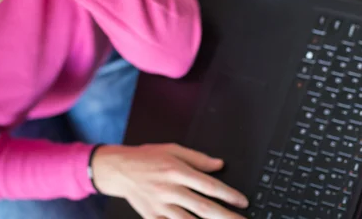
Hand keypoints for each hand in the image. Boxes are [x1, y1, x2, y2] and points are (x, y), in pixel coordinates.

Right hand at [92, 143, 248, 218]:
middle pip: (204, 208)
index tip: (243, 202)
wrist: (118, 170)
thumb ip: (197, 158)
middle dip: (227, 217)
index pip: (209, 186)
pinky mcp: (152, 217)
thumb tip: (219, 165)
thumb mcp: (172, 149)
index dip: (228, 195)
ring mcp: (161, 206)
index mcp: (177, 171)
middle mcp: (170, 190)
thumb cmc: (146, 158)